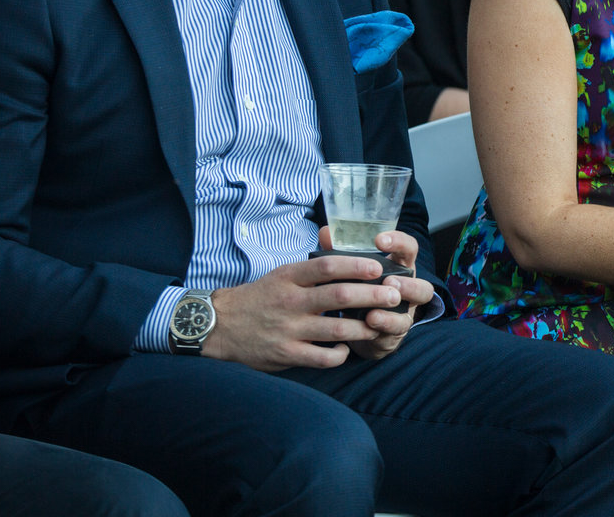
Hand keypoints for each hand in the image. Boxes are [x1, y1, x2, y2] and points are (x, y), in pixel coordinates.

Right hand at [203, 252, 402, 371]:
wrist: (220, 325)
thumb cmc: (259, 297)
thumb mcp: (281, 274)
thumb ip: (312, 268)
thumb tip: (348, 256)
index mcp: (290, 277)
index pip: (328, 266)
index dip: (357, 265)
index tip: (378, 267)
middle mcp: (291, 301)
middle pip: (340, 296)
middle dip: (373, 296)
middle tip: (393, 295)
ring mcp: (289, 329)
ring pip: (337, 328)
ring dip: (364, 327)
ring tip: (378, 323)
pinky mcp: (286, 354)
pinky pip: (322, 357)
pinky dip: (339, 353)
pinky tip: (345, 348)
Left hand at [338, 229, 433, 361]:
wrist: (357, 327)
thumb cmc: (358, 290)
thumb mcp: (351, 272)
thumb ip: (339, 253)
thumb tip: (326, 232)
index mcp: (398, 268)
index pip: (408, 249)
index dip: (398, 242)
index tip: (379, 239)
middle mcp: (408, 289)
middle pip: (423, 285)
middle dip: (407, 283)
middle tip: (388, 280)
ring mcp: (406, 311)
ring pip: (415, 309)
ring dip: (400, 305)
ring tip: (380, 304)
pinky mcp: (396, 330)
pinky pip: (397, 328)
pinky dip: (384, 323)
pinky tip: (370, 319)